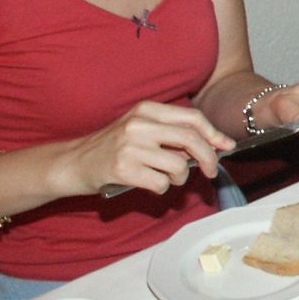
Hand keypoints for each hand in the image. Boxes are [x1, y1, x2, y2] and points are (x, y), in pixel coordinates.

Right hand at [71, 101, 234, 194]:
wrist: (71, 163)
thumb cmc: (111, 148)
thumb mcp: (140, 130)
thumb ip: (170, 134)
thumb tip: (211, 146)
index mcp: (147, 110)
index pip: (192, 118)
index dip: (214, 134)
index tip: (226, 146)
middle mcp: (140, 124)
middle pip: (191, 140)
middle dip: (209, 158)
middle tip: (212, 171)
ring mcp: (130, 146)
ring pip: (178, 166)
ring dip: (180, 178)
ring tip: (166, 178)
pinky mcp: (123, 169)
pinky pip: (160, 183)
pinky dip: (161, 189)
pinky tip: (148, 184)